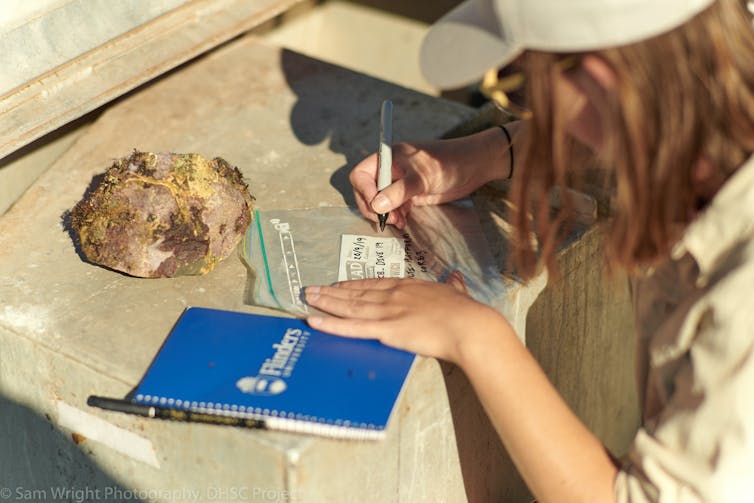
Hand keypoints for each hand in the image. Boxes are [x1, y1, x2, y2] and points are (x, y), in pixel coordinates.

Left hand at [304, 272, 513, 363]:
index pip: (374, 283)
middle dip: (333, 291)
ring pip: (349, 306)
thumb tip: (456, 278)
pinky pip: (352, 327)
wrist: (469, 326)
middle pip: (356, 293)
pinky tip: (314, 320)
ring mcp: (387, 311)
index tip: (339, 284)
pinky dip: (331, 324)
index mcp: (409, 286)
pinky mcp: (386, 330)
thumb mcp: (457, 293)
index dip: (354, 284)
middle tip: (313, 289)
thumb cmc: (466, 312)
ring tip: (308, 298)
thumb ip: (452, 286)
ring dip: (326, 302)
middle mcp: (393, 294)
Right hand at [350, 125, 519, 227]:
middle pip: (366, 190)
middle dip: (372, 207)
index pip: (361, 175)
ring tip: (399, 222)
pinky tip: (404, 221)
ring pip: (379, 201)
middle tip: (388, 220)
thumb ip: (398, 192)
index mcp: (387, 158)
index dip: (364, 192)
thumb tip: (376, 206)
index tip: (377, 207)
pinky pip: (393, 207)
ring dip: (384, 214)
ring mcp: (399, 182)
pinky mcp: (410, 194)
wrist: (473, 167)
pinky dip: (395, 216)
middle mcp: (390, 170)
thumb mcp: (421, 178)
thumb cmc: (447, 163)